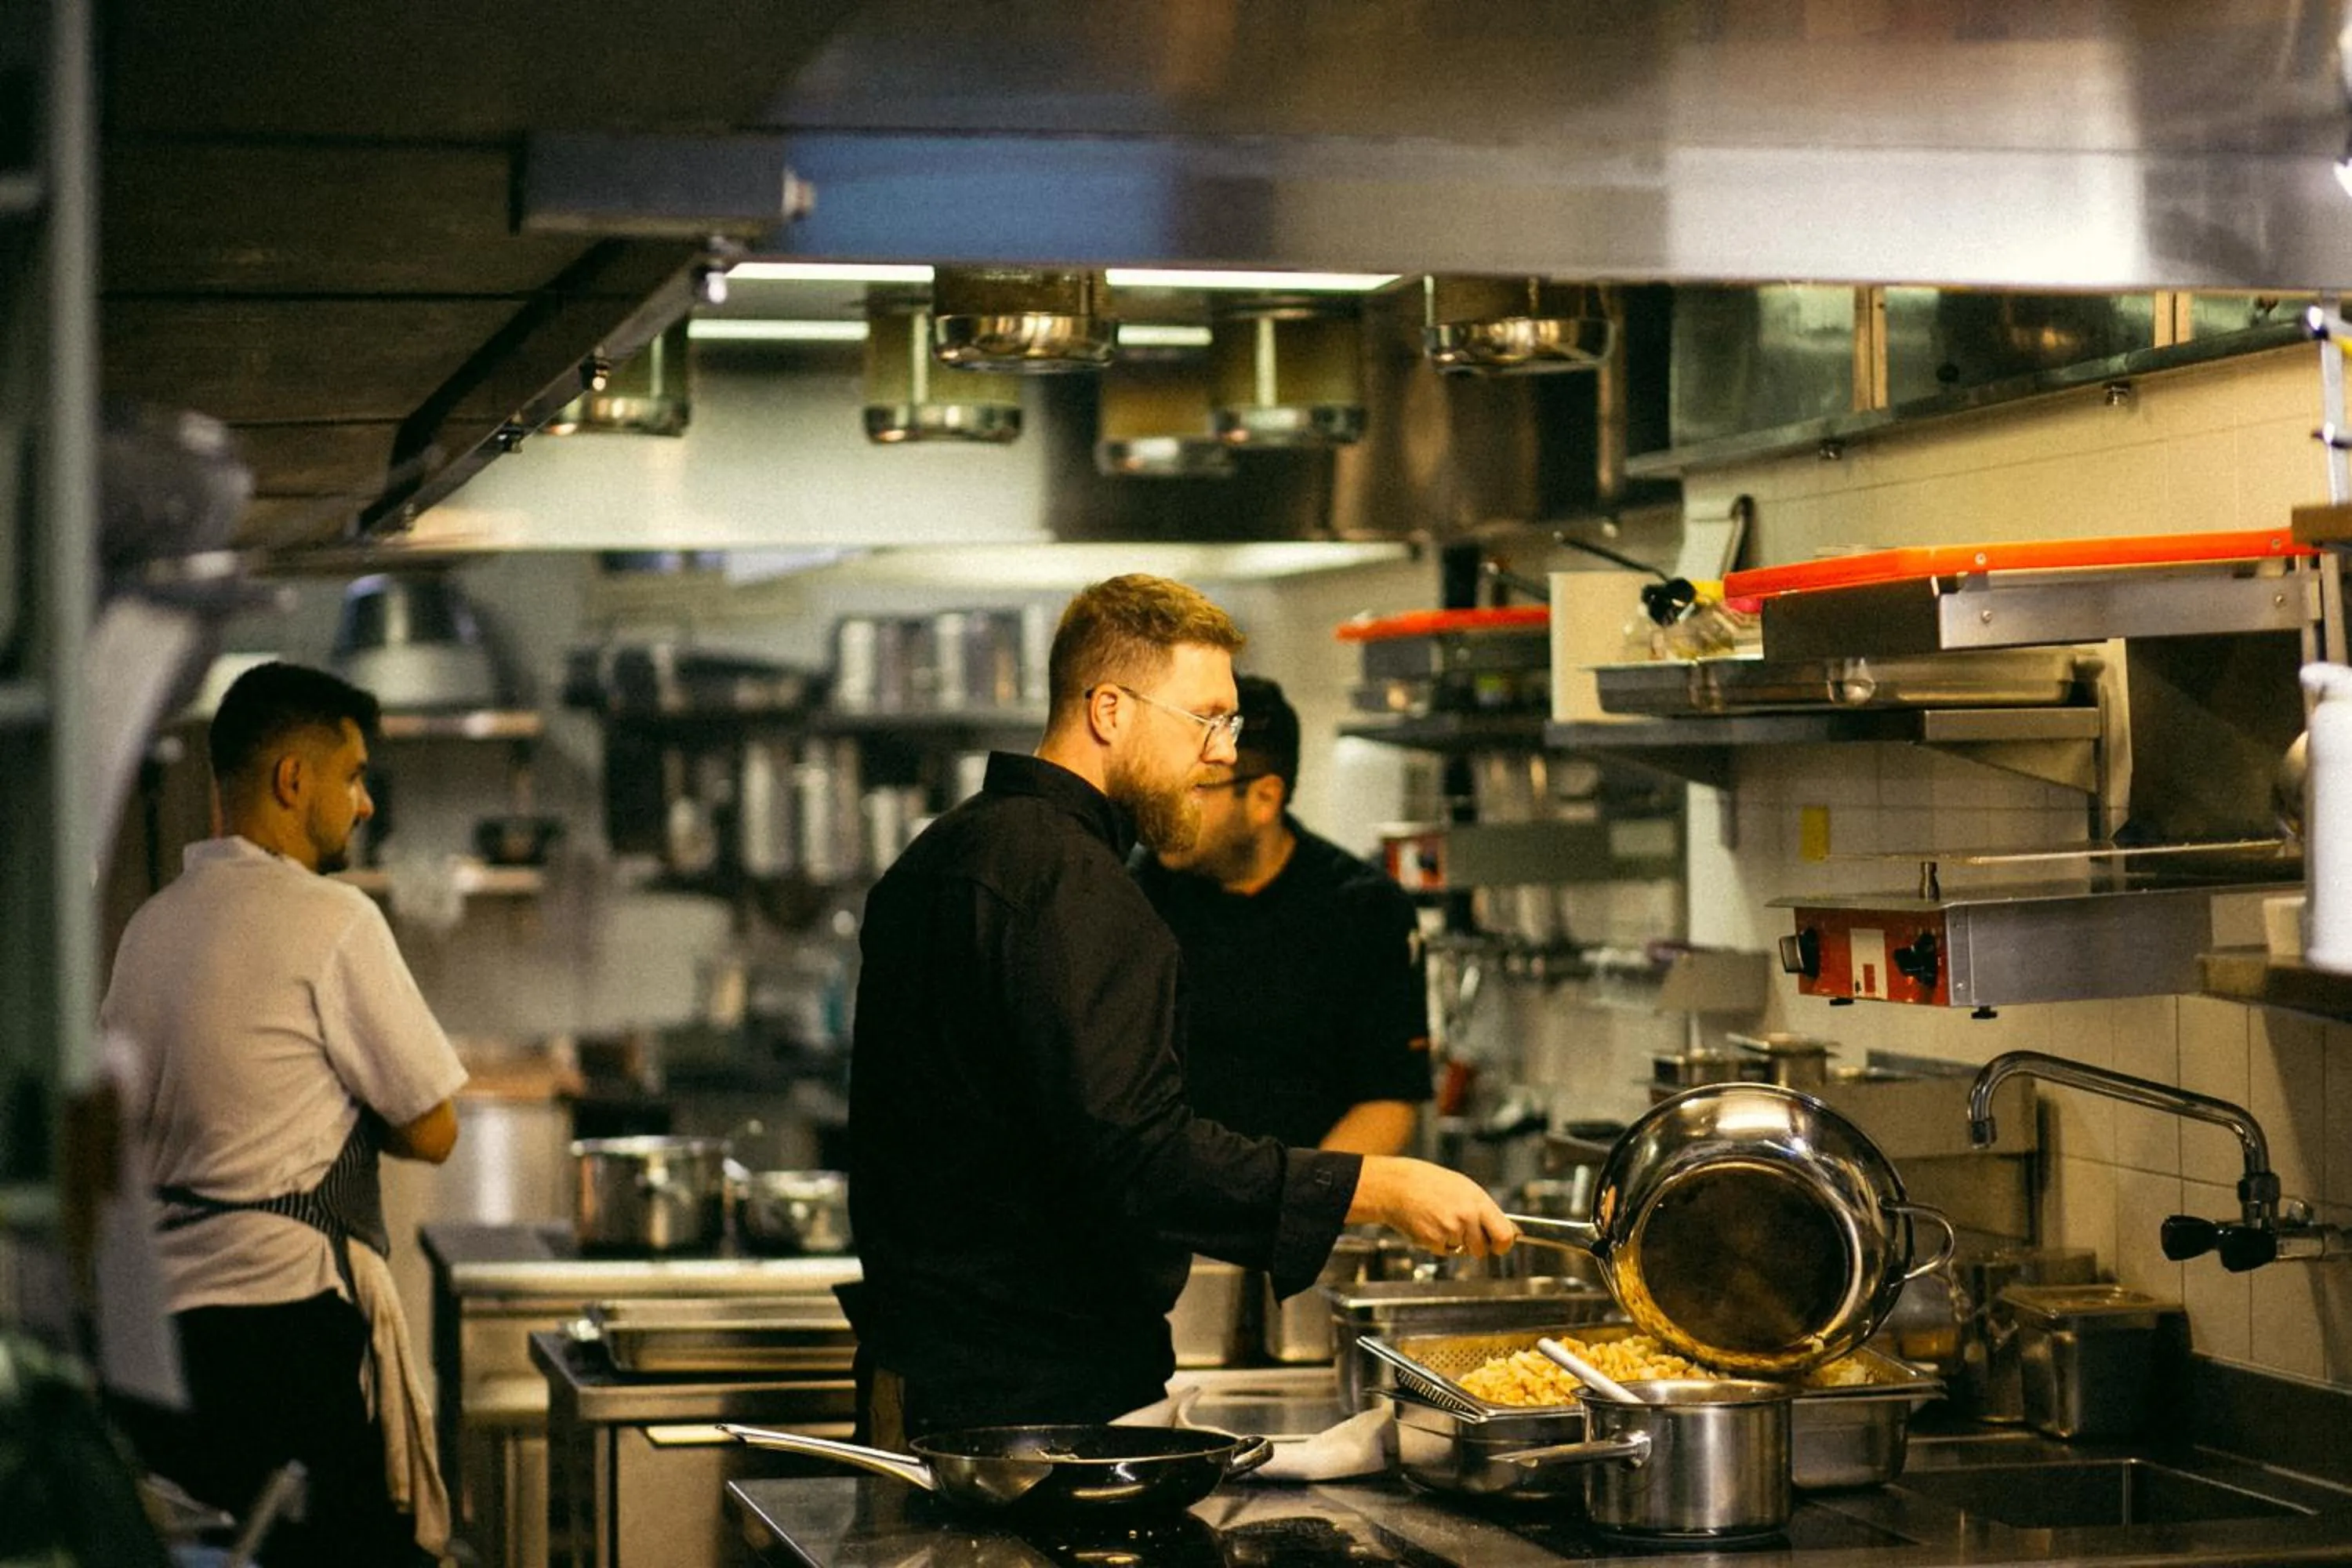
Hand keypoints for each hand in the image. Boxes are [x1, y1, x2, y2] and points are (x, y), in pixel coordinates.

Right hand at [1346, 1156, 1518, 1257]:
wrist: (1397, 1186)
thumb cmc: (1429, 1183)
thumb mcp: (1464, 1188)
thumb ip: (1484, 1210)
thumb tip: (1505, 1229)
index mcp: (1477, 1202)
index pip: (1504, 1235)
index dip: (1503, 1245)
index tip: (1499, 1245)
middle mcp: (1466, 1217)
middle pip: (1483, 1249)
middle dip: (1475, 1245)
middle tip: (1462, 1229)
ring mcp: (1450, 1230)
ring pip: (1463, 1251)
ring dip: (1455, 1242)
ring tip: (1441, 1220)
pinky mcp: (1434, 1241)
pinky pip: (1444, 1251)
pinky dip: (1438, 1243)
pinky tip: (1430, 1225)